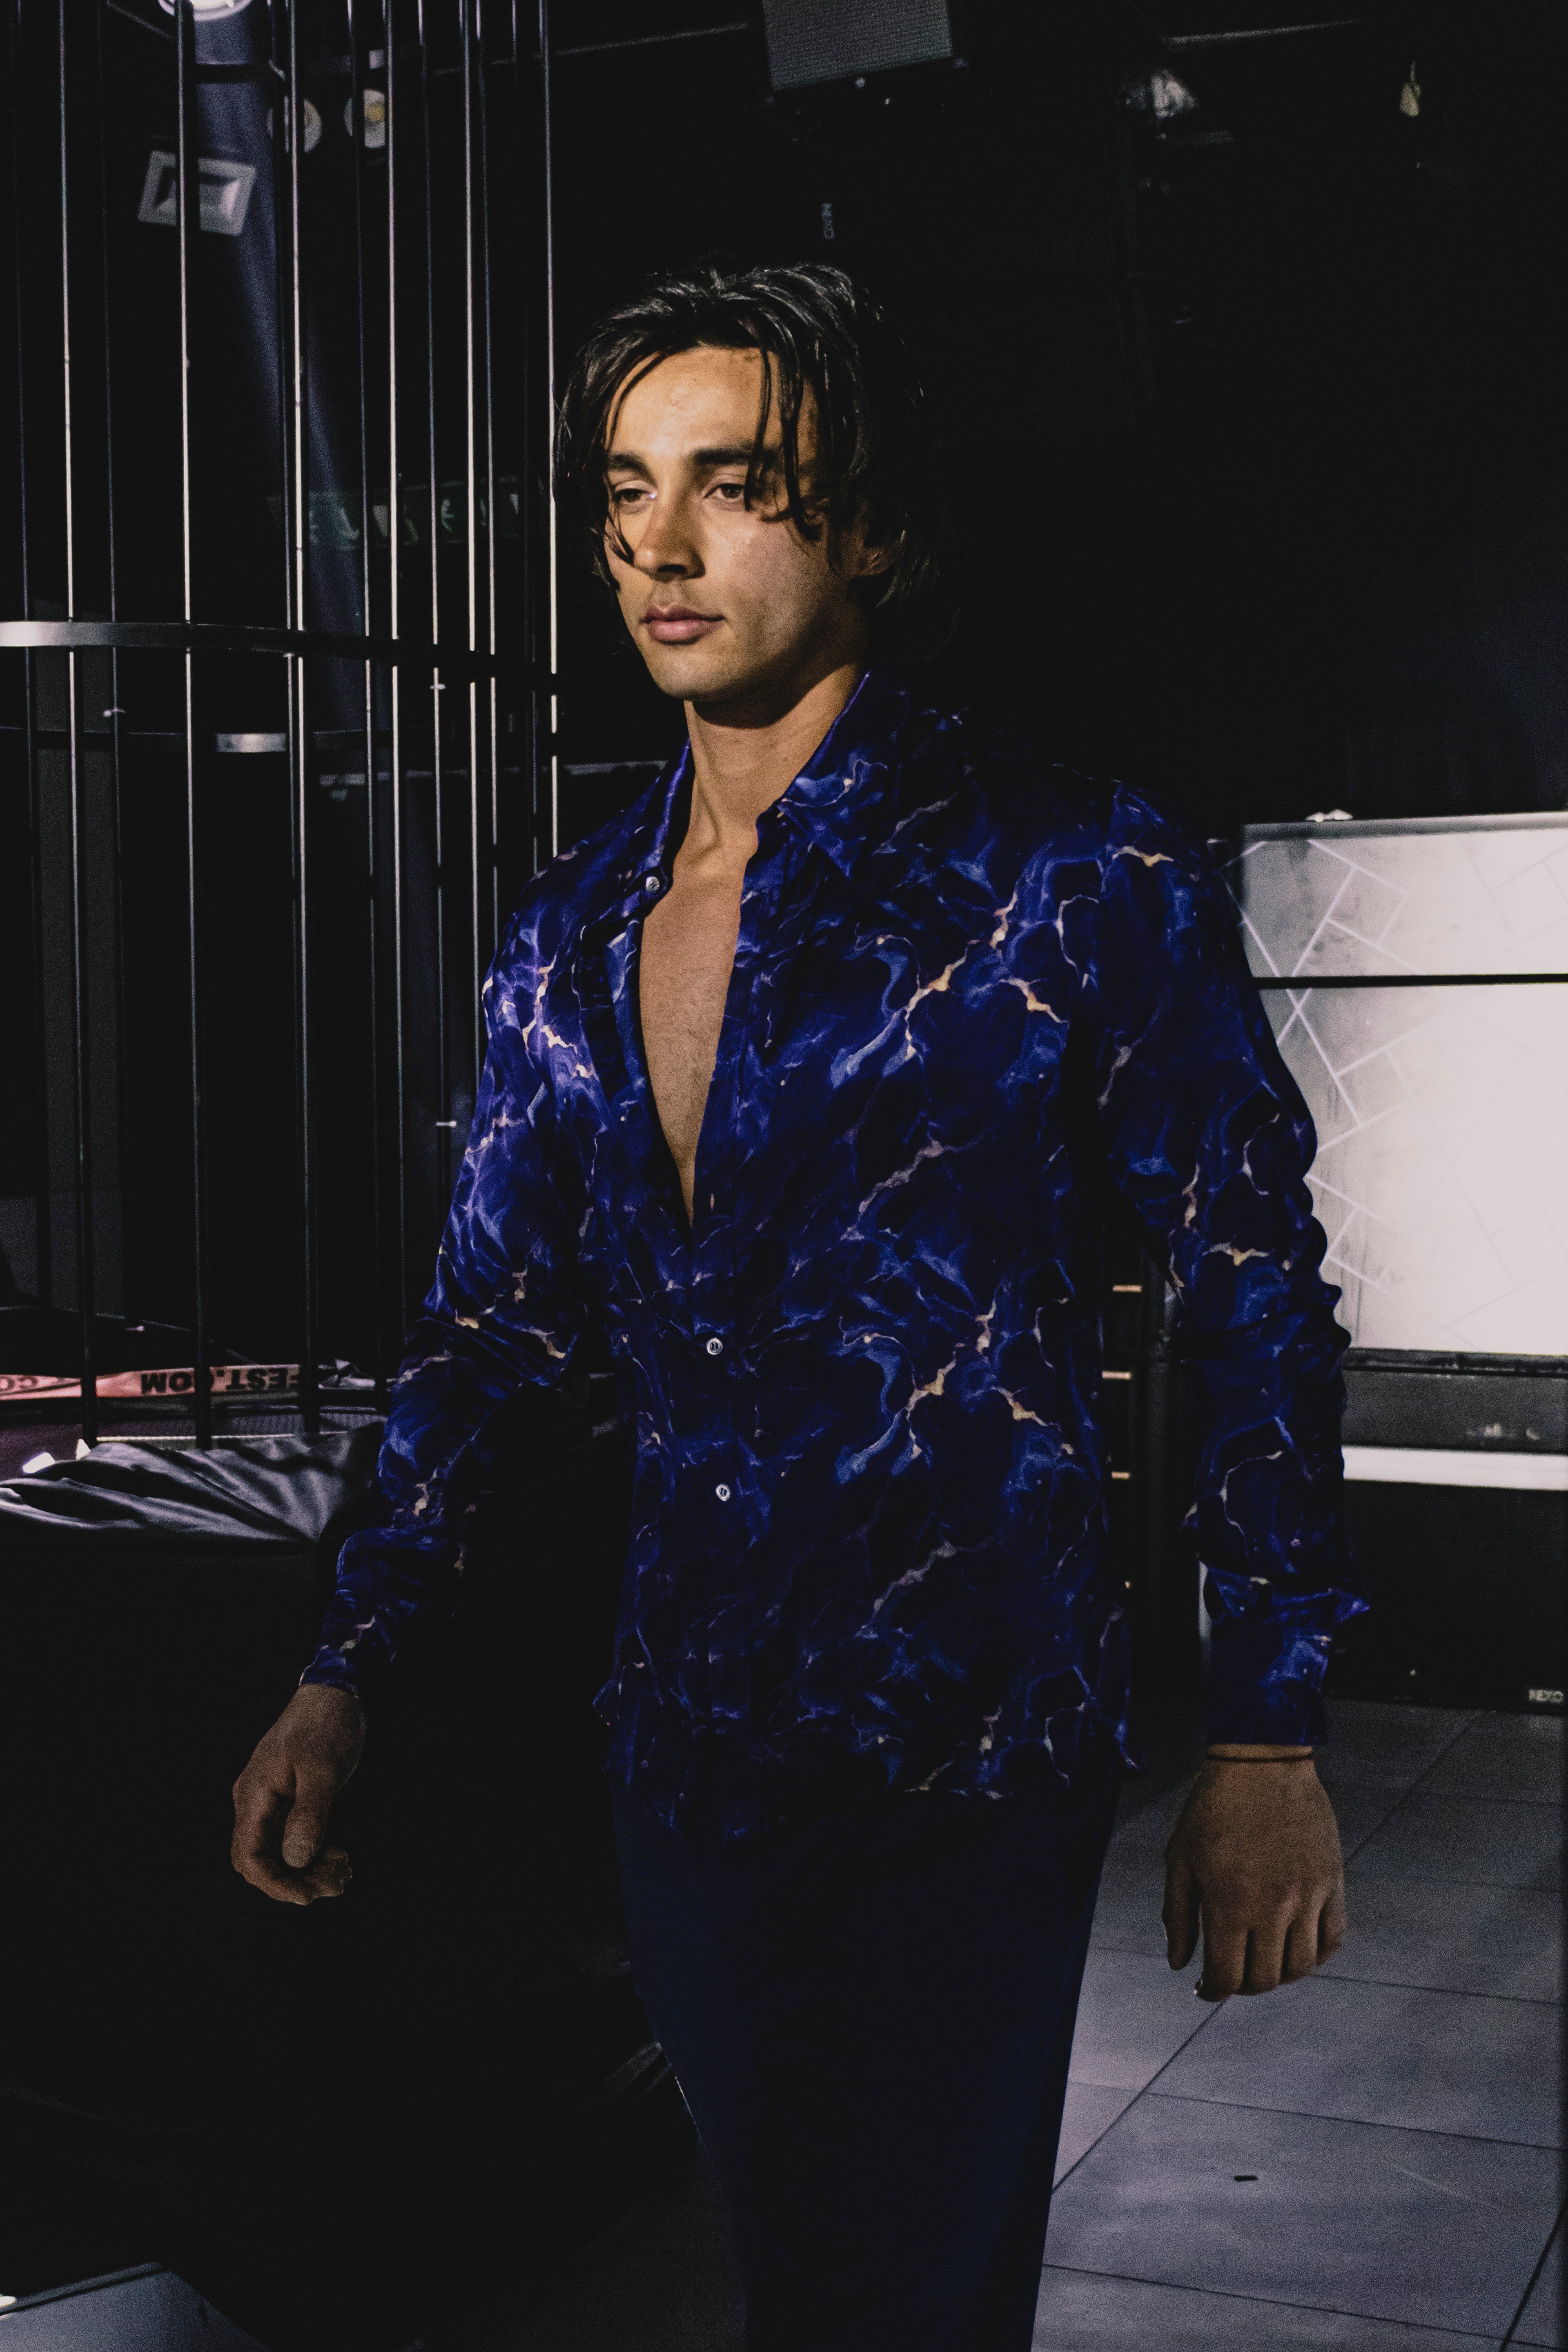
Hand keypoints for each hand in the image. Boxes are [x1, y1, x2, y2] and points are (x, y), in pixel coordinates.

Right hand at [231, 1683, 366, 1906]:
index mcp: (254, 1795)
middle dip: (296, 1880)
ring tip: (343, 1873)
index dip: (274, 1883)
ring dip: (309, 1870)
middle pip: (263, 1860)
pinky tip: (340, 1857)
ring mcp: (271, 1802)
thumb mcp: (321, 1770)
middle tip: (335, 1885)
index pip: (248, 1856)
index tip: (306, 1896)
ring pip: (281, 1853)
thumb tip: (297, 1859)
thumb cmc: (326, 1724)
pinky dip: (315, 1853)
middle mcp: (256, 1802)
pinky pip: (294, 1838)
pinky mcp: (290, 1801)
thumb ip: (308, 1814)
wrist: (335, 1693)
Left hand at [1162, 1750, 1345, 1999]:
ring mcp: (1307, 1896)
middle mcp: (1272, 1908)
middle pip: (1265, 1979)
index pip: (1226, 1976)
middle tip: (1232, 1974)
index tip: (1205, 1988)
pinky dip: (1318, 1954)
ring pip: (1302, 1967)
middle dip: (1243, 1986)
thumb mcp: (1181, 1858)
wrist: (1261, 1762)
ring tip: (1262, 1962)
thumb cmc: (1212, 1808)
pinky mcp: (1332, 1881)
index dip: (1213, 1991)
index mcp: (1229, 1904)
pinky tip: (1297, 1946)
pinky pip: (1334, 1938)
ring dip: (1280, 1975)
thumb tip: (1180, 1964)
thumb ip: (1178, 1915)